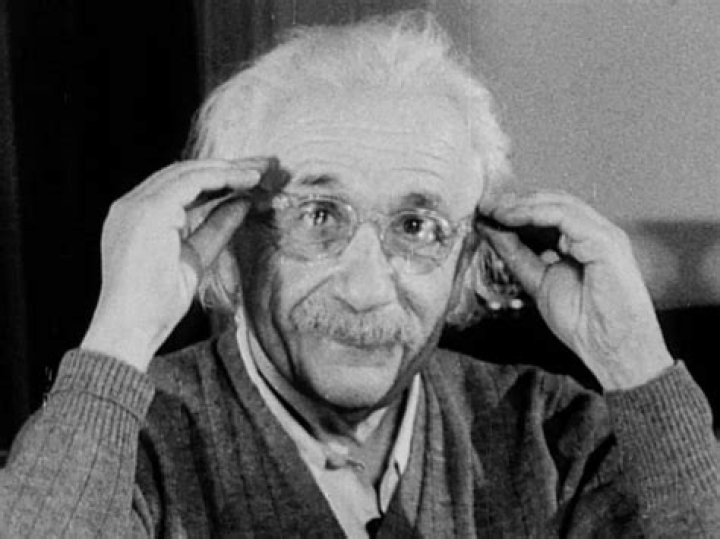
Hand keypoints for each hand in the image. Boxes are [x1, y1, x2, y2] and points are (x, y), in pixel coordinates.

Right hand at [81, 158, 270, 371]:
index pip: (179, 187)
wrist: (130, 330)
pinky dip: (222, 178)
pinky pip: (192, 182)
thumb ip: (215, 229)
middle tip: (262, 167)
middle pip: (184, 173)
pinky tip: (247, 181)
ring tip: (260, 171)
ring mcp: (136, 206)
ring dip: (228, 169)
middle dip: (226, 168)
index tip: (249, 180)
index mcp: (136, 218)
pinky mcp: (149, 211)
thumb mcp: (195, 259)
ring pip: (188, 172)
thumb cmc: (155, 306)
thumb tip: (242, 203)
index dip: (216, 180)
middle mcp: (130, 206)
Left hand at [480, 191, 672, 389]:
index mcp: (584, 241)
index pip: (549, 212)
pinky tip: (510, 218)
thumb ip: (518, 255)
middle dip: (516, 202)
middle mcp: (596, 233)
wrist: (610, 349)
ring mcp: (604, 235)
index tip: (486, 212)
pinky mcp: (606, 241)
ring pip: (559, 204)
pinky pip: (566, 217)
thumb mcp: (538, 282)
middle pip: (553, 202)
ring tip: (493, 211)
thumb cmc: (584, 322)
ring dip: (521, 205)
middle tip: (485, 206)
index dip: (517, 209)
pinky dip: (534, 214)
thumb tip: (492, 231)